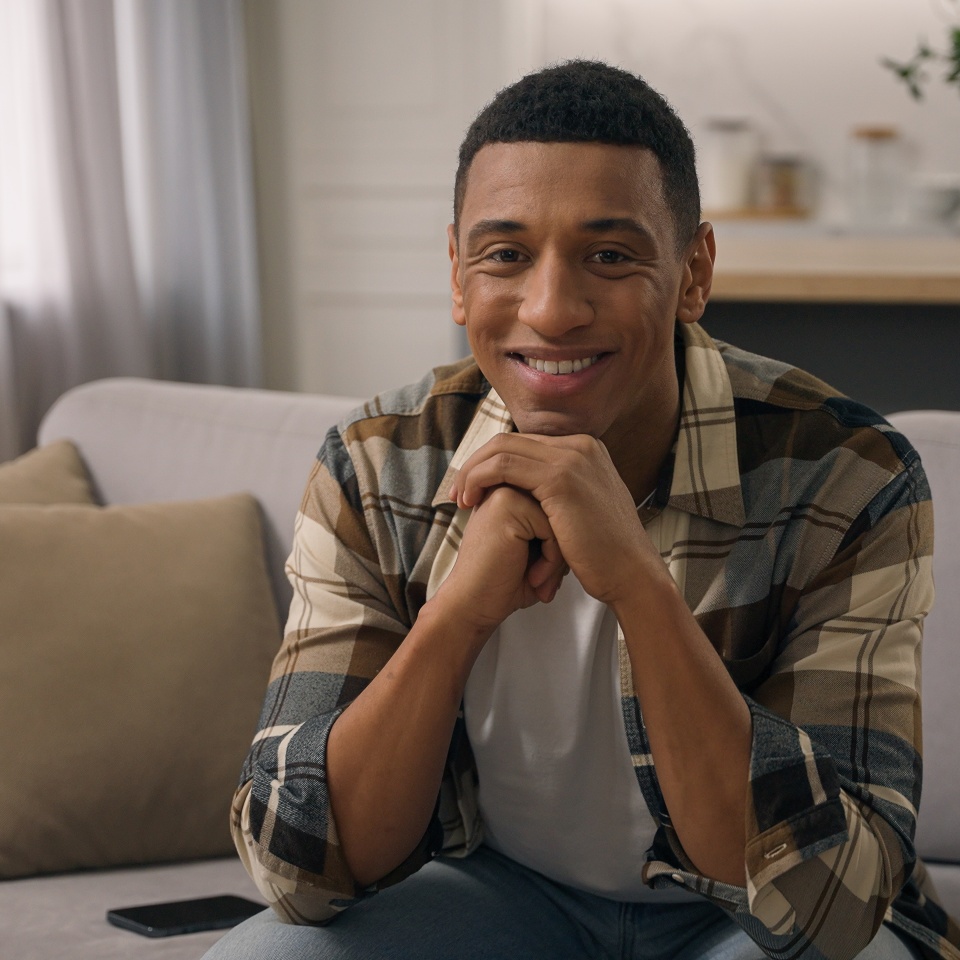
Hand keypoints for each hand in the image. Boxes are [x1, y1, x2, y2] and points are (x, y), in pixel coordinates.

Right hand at [433, 483, 567, 635]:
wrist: (473, 606)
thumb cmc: (504, 584)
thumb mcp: (538, 551)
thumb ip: (557, 528)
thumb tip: (590, 518)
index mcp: (511, 494)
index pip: (560, 510)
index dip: (558, 545)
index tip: (537, 573)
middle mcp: (506, 487)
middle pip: (561, 511)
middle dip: (560, 550)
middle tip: (541, 580)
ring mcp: (504, 492)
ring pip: (560, 518)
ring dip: (557, 557)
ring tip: (537, 580)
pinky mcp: (507, 505)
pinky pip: (553, 527)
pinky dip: (552, 560)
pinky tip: (533, 577)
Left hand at [450, 433, 666, 607]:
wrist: (632, 575)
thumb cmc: (604, 555)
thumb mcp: (582, 510)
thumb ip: (561, 492)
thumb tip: (531, 491)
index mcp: (585, 449)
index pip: (524, 443)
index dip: (492, 462)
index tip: (472, 488)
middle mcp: (580, 445)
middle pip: (509, 440)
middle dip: (476, 464)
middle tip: (457, 492)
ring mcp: (572, 458)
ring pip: (502, 449)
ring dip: (472, 472)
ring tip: (460, 500)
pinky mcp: (561, 479)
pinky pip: (504, 467)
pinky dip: (480, 480)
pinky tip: (471, 502)